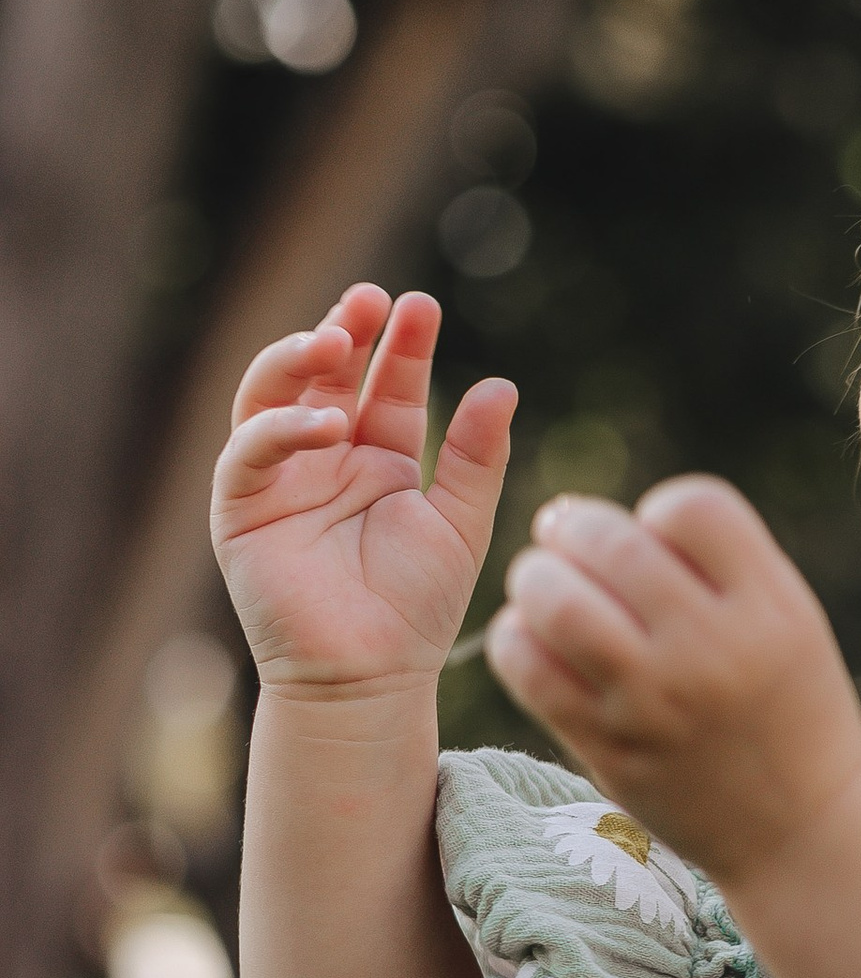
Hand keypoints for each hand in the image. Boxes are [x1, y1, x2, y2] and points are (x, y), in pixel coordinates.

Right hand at [213, 287, 514, 697]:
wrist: (371, 677)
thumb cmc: (415, 610)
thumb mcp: (458, 523)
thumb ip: (477, 457)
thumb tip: (502, 384)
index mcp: (377, 460)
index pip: (385, 385)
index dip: (401, 346)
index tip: (420, 307)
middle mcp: (324, 460)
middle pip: (324, 376)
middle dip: (343, 329)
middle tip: (370, 300)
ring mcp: (279, 479)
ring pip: (271, 396)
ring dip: (296, 358)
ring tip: (336, 337)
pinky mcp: (241, 509)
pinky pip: (248, 452)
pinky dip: (280, 429)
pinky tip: (323, 424)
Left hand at [485, 476, 860, 886]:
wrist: (799, 829)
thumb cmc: (788, 709)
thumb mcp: (791, 622)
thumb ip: (720, 565)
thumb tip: (601, 524)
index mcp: (771, 609)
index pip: (692, 508)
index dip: (659, 512)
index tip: (657, 539)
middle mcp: (712, 650)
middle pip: (612, 544)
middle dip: (575, 527)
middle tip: (567, 537)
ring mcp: (655, 702)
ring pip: (556, 602)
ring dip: (535, 579)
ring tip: (544, 584)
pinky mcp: (609, 747)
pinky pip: (528, 669)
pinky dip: (516, 638)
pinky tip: (535, 639)